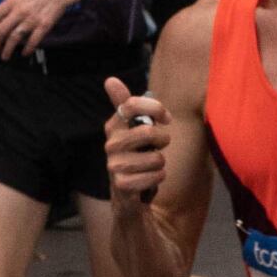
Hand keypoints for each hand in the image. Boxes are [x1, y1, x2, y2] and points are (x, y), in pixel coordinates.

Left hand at [0, 0, 80, 59]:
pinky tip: (25, 53)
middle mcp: (19, 12)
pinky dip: (27, 49)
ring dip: (7, 50)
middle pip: (1, 30)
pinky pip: (33, 41)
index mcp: (12, 2)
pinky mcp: (43, 26)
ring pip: (14, 38)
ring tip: (5, 56)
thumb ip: (12, 3)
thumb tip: (4, 14)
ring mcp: (31, 20)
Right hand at [102, 78, 173, 204]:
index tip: (166, 118)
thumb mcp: (132, 130)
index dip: (155, 108)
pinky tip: (147, 181)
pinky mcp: (121, 185)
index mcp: (113, 126)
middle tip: (159, 147)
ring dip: (161, 164)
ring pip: (156, 157)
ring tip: (150, 167)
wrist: (128, 196)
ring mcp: (114, 165)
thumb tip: (110, 80)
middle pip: (148, 132)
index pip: (131, 104)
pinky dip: (158, 179)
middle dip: (162, 140)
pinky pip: (155, 176)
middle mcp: (110, 144)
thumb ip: (126, 105)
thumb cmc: (135, 157)